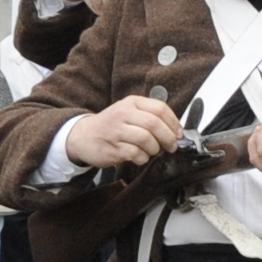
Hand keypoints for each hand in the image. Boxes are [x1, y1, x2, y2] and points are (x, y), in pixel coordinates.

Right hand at [65, 95, 181, 168]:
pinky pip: (136, 154)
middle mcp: (124, 113)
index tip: (178, 133)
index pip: (160, 108)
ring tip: (152, 151)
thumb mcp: (129, 112)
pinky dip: (143, 158)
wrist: (83, 136)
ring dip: (154, 149)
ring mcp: (117, 130)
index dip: (173, 123)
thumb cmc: (111, 125)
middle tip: (171, 146)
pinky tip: (140, 157)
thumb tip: (176, 131)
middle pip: (155, 124)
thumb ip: (150, 117)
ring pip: (146, 139)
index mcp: (132, 102)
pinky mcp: (113, 147)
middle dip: (168, 138)